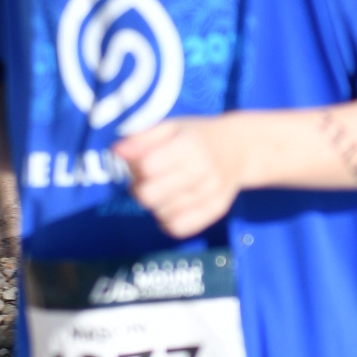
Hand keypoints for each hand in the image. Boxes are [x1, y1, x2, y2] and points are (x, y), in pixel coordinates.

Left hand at [113, 114, 263, 239]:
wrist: (240, 149)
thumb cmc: (196, 136)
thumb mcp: (170, 128)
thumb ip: (141, 139)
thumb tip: (116, 153)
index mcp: (189, 145)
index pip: (146, 167)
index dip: (135, 168)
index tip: (141, 163)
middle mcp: (203, 170)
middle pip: (149, 195)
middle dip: (139, 189)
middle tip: (148, 181)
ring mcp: (211, 193)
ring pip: (161, 214)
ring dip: (154, 205)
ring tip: (163, 191)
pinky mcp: (215, 211)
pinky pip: (178, 228)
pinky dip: (167, 221)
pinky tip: (171, 207)